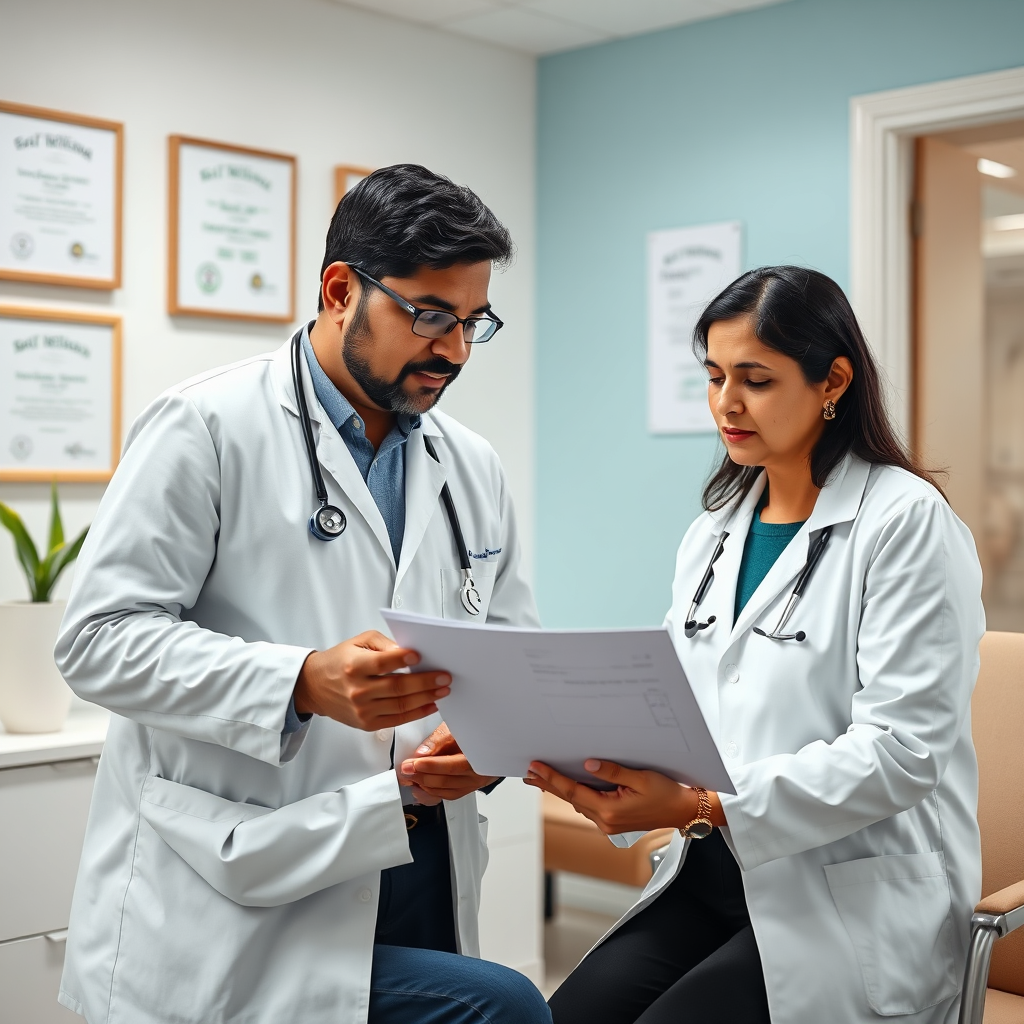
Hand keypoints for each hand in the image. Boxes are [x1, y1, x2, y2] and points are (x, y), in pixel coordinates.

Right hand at [293, 631, 449, 731]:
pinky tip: (430, 705)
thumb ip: (384, 644)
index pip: (383, 663)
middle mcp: (358, 690)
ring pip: (401, 705)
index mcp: (354, 666)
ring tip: (442, 690)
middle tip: (444, 676)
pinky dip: (417, 713)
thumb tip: (407, 651)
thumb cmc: (340, 661)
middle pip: (397, 687)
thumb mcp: (358, 641)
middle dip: (425, 682)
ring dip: (426, 698)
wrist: (316, 686)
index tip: (420, 656)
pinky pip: (397, 720)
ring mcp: (362, 709)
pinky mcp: (367, 723)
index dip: (403, 659)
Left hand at [398, 722, 499, 801]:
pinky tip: (419, 787)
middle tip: (405, 770)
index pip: (452, 766)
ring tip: (409, 777)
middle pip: (446, 780)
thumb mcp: (457, 727)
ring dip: (424, 786)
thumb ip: (438, 740)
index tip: (412, 763)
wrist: (490, 740)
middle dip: (421, 776)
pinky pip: (448, 796)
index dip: (430, 766)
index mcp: (478, 756)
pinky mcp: (466, 789)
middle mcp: (478, 773)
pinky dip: (431, 793)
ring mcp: (473, 783)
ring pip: (445, 791)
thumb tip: (421, 752)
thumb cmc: (473, 732)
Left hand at [524, 759, 724, 834]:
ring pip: (577, 803)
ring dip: (559, 789)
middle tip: (527, 772)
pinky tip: (567, 786)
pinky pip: (587, 806)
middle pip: (569, 798)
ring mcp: (608, 824)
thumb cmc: (667, 794)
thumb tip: (588, 765)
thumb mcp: (641, 778)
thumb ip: (613, 772)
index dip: (552, 778)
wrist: (683, 811)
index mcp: (610, 811)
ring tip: (540, 777)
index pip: (572, 791)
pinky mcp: (612, 822)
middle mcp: (605, 821)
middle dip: (547, 784)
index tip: (535, 768)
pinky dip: (574, 795)